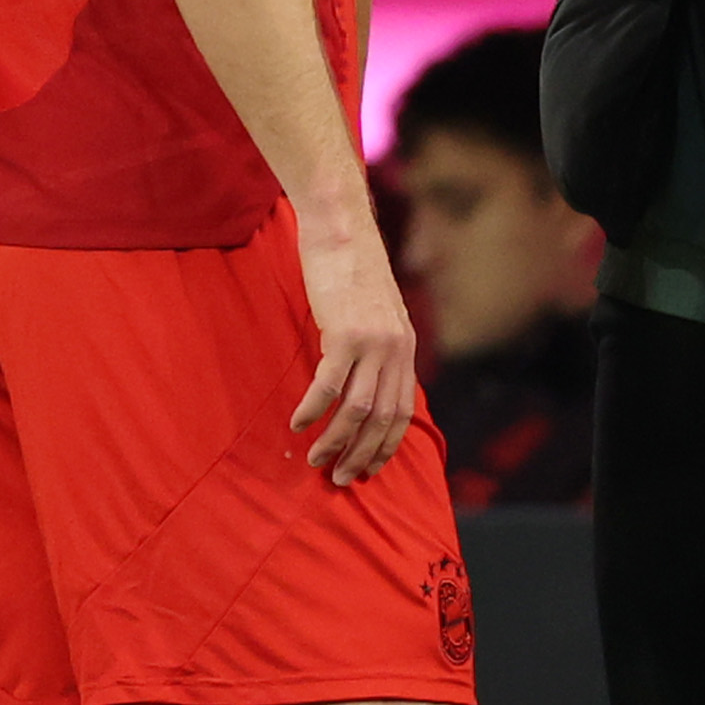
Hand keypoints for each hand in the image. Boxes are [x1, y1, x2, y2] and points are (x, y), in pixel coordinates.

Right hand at [290, 212, 417, 485]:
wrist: (341, 226)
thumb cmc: (350, 267)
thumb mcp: (376, 311)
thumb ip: (377, 346)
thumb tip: (364, 381)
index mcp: (406, 347)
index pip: (402, 411)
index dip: (385, 446)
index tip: (367, 469)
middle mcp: (396, 348)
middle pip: (383, 419)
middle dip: (361, 455)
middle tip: (338, 478)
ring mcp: (373, 341)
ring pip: (357, 410)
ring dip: (335, 441)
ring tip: (314, 459)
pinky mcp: (345, 332)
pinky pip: (329, 385)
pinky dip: (314, 409)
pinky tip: (297, 423)